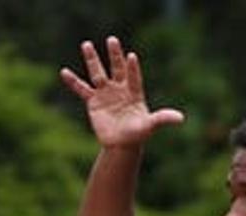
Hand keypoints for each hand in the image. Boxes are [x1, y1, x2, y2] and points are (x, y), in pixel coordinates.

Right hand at [61, 36, 184, 149]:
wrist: (122, 144)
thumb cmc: (138, 134)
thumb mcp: (150, 126)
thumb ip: (163, 119)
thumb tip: (181, 119)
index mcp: (134, 92)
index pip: (133, 77)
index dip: (132, 68)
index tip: (131, 57)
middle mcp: (120, 89)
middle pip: (116, 68)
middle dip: (114, 55)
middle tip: (112, 40)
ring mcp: (106, 94)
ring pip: (98, 74)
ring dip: (92, 60)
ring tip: (86, 44)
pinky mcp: (93, 102)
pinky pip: (81, 89)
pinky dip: (73, 81)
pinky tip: (64, 71)